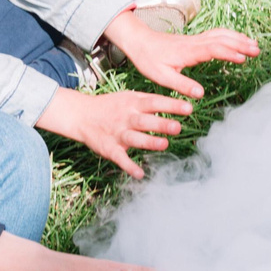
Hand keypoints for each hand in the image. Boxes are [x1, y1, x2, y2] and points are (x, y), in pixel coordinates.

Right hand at [37, 86, 191, 177]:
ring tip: (164, 144)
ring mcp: (117, 133)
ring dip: (149, 142)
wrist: (82, 115)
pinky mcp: (109, 148)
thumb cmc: (112, 106)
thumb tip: (179, 104)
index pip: (155, 102)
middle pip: (145, 121)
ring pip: (134, 138)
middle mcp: (126, 118)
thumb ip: (150, 101)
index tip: (189, 108)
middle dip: (161, 124)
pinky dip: (128, 166)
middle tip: (178, 127)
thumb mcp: (129, 97)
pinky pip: (119, 158)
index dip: (172, 105)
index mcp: (133, 104)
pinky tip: (140, 174)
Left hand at [100, 10, 258, 99]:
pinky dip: (231, 35)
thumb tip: (200, 94)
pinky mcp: (196, 39)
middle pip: (223, 38)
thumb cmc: (149, 60)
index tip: (243, 58)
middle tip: (258, 50)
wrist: (140, 41)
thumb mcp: (162, 77)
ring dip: (239, 38)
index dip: (229, 53)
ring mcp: (196, 39)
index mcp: (189, 52)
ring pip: (222, 34)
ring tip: (254, 45)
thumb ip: (182, 85)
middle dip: (241, 43)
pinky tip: (238, 41)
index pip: (214, 49)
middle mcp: (195, 43)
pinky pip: (217, 34)